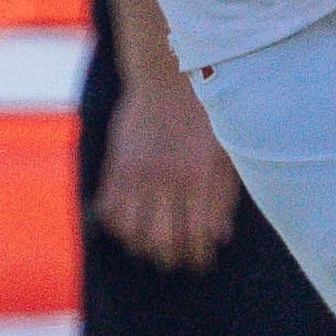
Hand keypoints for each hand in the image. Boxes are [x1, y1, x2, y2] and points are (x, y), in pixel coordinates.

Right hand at [88, 61, 244, 269]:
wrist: (168, 73)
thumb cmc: (206, 113)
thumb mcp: (225, 152)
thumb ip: (222, 196)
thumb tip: (219, 236)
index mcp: (200, 176)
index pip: (196, 235)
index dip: (196, 255)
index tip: (199, 262)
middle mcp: (168, 178)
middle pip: (162, 239)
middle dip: (168, 258)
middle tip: (172, 261)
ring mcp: (139, 172)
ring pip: (131, 229)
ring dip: (139, 246)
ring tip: (147, 248)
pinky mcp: (118, 163)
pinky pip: (109, 206)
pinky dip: (115, 223)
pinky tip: (125, 225)